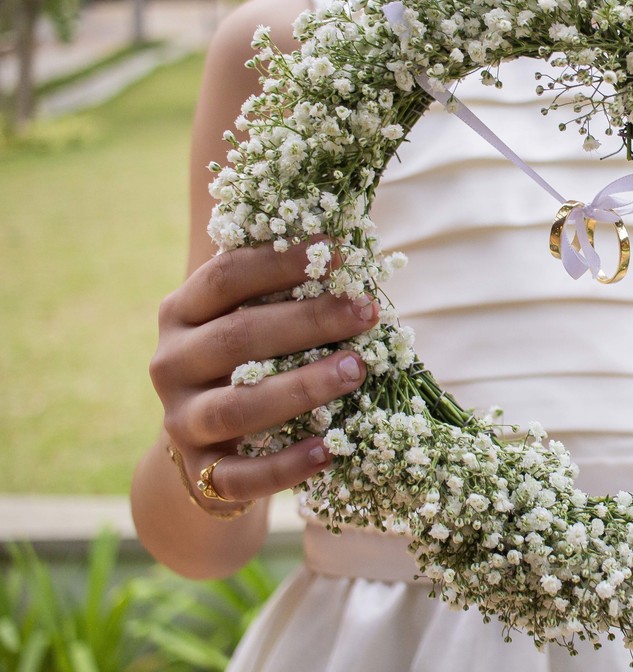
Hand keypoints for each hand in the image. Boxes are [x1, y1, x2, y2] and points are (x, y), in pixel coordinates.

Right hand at [149, 240, 376, 507]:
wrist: (208, 445)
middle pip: (237, 338)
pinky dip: (286, 465)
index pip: (225, 277)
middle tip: (366, 312)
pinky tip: (328, 450)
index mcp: (183, 313)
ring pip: (237, 406)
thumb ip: (283, 292)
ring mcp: (181, 420)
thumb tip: (353, 253)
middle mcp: (172, 364)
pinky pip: (242, 475)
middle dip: (308, 322)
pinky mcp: (202, 472)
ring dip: (301, 387)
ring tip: (356, 370)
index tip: (338, 251)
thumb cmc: (247, 362)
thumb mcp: (250, 320)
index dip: (280, 261)